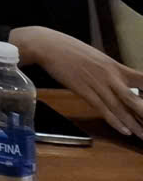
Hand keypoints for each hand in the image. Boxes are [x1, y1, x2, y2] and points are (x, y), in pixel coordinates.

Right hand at [12, 26, 142, 139]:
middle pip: (134, 99)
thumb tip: (118, 81)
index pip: (142, 78)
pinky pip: (102, 109)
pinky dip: (114, 121)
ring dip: (133, 124)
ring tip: (142, 135)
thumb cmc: (69, 48)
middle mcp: (110, 75)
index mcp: (114, 65)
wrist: (47, 45)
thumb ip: (108, 70)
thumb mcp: (95, 57)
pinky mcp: (83, 90)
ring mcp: (97, 84)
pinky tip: (124, 130)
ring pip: (120, 108)